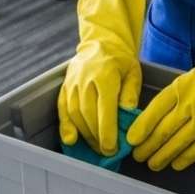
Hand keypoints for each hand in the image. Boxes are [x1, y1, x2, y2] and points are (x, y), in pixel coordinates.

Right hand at [57, 0, 146, 156]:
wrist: (101, 41)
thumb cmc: (120, 59)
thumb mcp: (133, 72)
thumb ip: (130, 92)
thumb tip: (127, 113)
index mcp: (104, 75)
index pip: (104, 108)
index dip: (107, 131)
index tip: (111, 147)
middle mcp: (85, 79)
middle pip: (88, 114)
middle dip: (96, 136)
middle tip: (106, 152)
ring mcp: (72, 82)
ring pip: (74, 113)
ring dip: (84, 134)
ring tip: (95, 147)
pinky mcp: (65, 85)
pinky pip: (62, 108)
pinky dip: (65, 125)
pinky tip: (70, 139)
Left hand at [127, 0, 194, 171]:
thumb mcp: (191, 76)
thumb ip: (175, 94)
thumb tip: (154, 115)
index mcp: (181, 85)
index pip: (155, 109)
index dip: (141, 126)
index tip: (131, 139)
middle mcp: (191, 101)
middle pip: (164, 129)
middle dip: (148, 146)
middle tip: (138, 156)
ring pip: (179, 141)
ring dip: (163, 155)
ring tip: (153, 163)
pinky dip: (187, 157)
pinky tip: (177, 164)